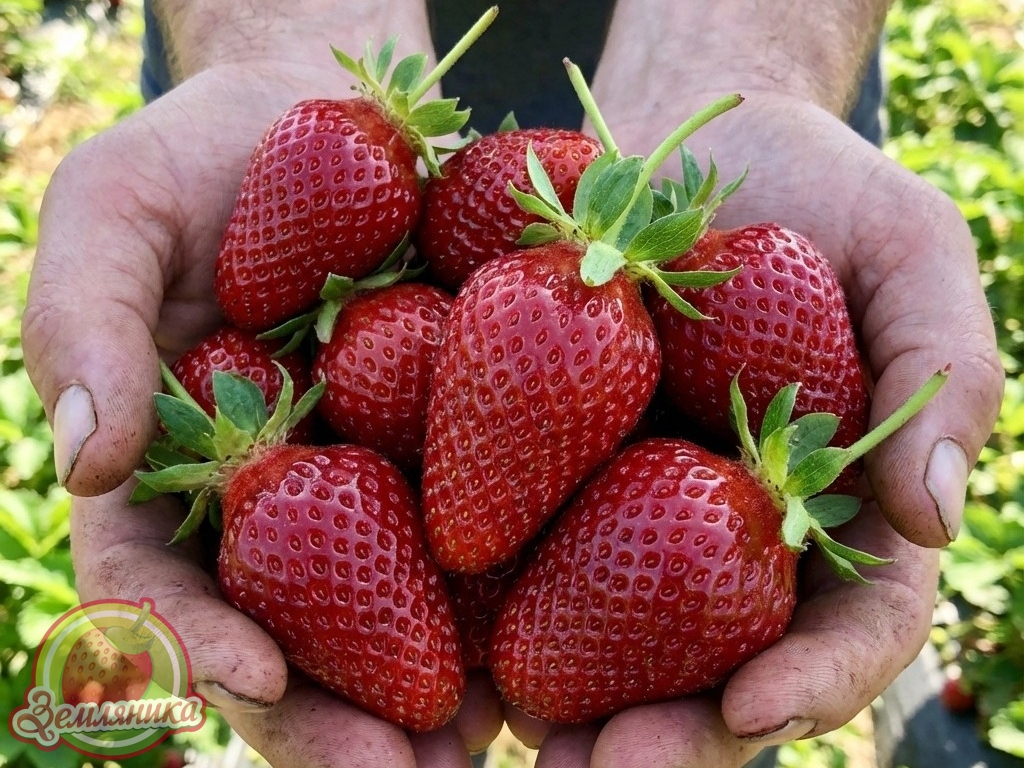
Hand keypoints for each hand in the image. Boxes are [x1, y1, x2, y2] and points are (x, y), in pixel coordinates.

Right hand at [21, 58, 502, 765]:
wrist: (336, 121)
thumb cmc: (207, 156)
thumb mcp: (117, 207)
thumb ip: (80, 320)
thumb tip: (83, 463)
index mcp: (175, 468)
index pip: (159, 586)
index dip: (193, 644)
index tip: (258, 681)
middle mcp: (275, 499)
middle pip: (285, 631)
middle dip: (327, 717)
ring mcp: (370, 482)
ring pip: (385, 612)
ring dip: (422, 689)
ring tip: (478, 742)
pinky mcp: (456, 450)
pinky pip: (476, 533)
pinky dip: (501, 595)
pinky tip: (547, 643)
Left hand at [530, 93, 1002, 766]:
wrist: (674, 160)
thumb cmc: (810, 197)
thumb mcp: (905, 251)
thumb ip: (943, 371)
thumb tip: (936, 516)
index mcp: (826, 508)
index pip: (844, 627)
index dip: (813, 683)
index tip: (756, 710)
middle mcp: (721, 533)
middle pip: (709, 663)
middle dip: (667, 732)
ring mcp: (624, 513)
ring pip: (603, 635)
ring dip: (565, 700)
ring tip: (516, 739)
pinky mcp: (537, 477)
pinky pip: (513, 546)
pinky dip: (484, 601)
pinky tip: (441, 637)